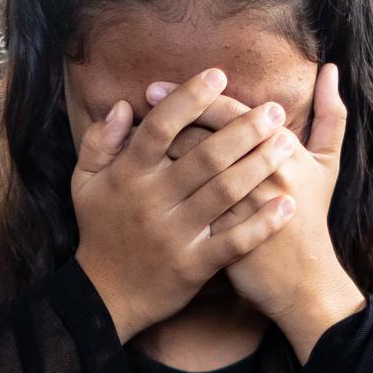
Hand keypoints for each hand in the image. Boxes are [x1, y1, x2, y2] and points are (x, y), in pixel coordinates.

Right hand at [71, 69, 303, 340]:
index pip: (161, 127)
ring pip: (224, 193)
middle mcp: (153, 201)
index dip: (190, 99)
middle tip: (274, 110)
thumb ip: (100, 142)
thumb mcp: (85, 183)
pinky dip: (261, 224)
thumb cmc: (99, 231)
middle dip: (242, 129)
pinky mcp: (193, 265)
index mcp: (128, 175)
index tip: (218, 76)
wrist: (103, 297)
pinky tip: (286, 205)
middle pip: (204, 156)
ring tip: (287, 144)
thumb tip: (121, 105)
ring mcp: (175, 234)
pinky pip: (233, 241)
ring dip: (258, 166)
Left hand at [152, 63, 361, 359]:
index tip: (160, 86)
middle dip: (171, 112)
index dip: (195, 95)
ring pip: (191, 168)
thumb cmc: (313, 218)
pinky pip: (184, 205)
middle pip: (205, 134)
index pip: (231, 112)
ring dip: (161, 147)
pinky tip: (142, 177)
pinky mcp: (222, 237)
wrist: (304, 282)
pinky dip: (161, 189)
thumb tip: (330, 69)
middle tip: (144, 95)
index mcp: (284, 151)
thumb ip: (330, 115)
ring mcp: (241, 208)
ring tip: (135, 131)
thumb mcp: (328, 164)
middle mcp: (262, 174)